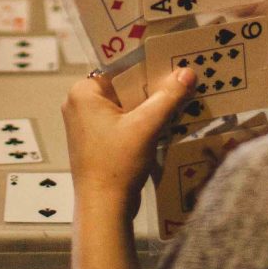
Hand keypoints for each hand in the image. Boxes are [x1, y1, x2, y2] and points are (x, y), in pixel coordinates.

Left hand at [62, 66, 194, 213]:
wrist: (104, 208)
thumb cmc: (116, 164)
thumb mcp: (146, 126)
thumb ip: (168, 97)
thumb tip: (187, 73)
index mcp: (83, 93)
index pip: (119, 68)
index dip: (146, 65)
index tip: (171, 61)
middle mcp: (80, 105)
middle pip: (124, 86)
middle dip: (151, 86)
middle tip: (180, 79)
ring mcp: (88, 124)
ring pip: (126, 104)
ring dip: (150, 105)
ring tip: (179, 99)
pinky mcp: (98, 141)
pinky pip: (124, 121)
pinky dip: (143, 121)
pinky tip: (167, 122)